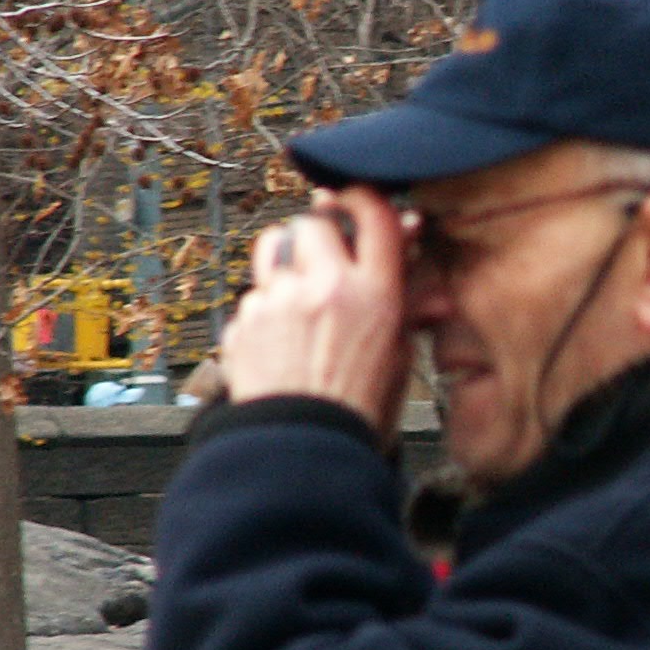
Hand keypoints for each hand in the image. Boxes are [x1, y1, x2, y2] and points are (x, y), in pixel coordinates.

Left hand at [221, 186, 409, 434]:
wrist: (304, 452)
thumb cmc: (358, 411)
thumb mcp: (398, 353)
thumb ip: (399, 296)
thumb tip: (406, 250)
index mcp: (373, 295)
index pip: (373, 214)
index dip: (364, 198)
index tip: (357, 200)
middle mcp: (323, 289)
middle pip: (314, 220)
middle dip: (320, 231)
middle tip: (327, 255)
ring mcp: (277, 303)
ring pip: (274, 246)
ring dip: (286, 257)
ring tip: (297, 287)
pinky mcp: (244, 322)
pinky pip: (253, 295)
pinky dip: (266, 307)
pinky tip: (281, 338)